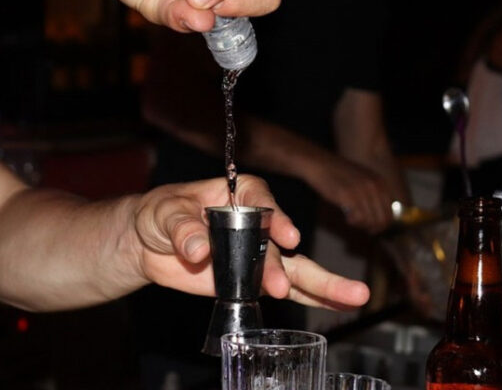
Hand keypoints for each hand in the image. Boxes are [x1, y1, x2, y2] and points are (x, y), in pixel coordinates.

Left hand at [132, 174, 368, 308]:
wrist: (147, 243)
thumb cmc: (159, 214)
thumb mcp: (164, 212)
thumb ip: (181, 228)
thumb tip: (197, 249)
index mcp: (238, 194)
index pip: (261, 201)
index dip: (275, 219)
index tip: (285, 237)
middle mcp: (255, 223)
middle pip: (281, 242)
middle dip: (287, 264)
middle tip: (285, 284)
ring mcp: (256, 254)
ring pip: (294, 270)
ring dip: (322, 285)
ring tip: (354, 298)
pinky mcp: (251, 280)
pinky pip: (285, 290)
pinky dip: (310, 300)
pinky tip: (339, 307)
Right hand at [307, 154, 393, 233]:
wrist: (319, 163)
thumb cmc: (338, 173)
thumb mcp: (363, 178)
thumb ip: (374, 193)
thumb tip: (379, 216)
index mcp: (380, 182)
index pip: (390, 212)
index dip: (383, 224)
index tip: (372, 227)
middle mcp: (373, 186)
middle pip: (382, 219)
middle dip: (373, 228)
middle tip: (363, 228)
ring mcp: (361, 191)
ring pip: (370, 221)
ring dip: (361, 225)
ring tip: (352, 220)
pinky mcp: (347, 196)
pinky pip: (356, 218)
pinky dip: (352, 221)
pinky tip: (346, 217)